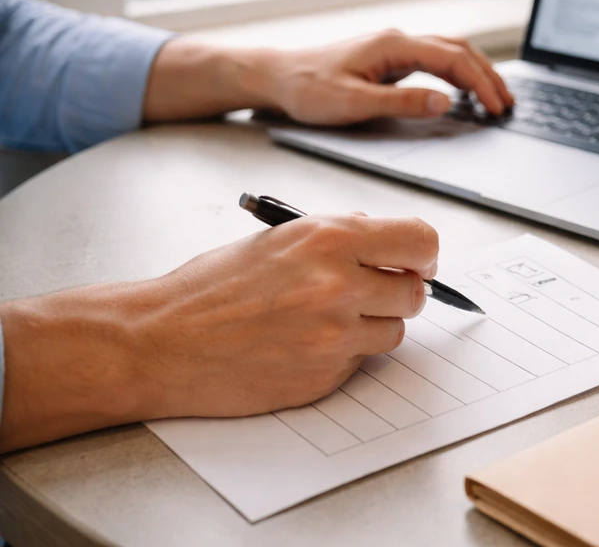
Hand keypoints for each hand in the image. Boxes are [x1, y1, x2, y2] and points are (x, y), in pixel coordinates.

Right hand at [0, 214, 438, 450]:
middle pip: (415, 292)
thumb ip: (338, 236)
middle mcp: (339, 284)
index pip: (421, 240)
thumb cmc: (211, 287)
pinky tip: (303, 344)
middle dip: (398, 291)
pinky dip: (344, 354)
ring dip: (372, 325)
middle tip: (369, 291)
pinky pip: (361, 362)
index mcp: (329, 238)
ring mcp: (334, 335)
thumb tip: (386, 240)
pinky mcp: (324, 376)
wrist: (161, 342)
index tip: (416, 261)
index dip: (423, 253)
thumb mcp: (278, 237)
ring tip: (325, 318)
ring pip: (394, 331)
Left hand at [265, 29, 515, 125]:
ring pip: (450, 51)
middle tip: (507, 105)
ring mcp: (395, 47)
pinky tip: (465, 90)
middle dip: (488, 76)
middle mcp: (399, 40)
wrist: (277, 76)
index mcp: (394, 45)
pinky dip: (459, 72)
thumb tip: (445, 103)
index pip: (452, 59)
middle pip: (459, 50)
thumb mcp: (354, 103)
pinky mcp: (390, 58)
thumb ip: (402, 103)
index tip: (497, 108)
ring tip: (496, 97)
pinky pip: (436, 59)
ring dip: (477, 72)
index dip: (480, 84)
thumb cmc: (308, 89)